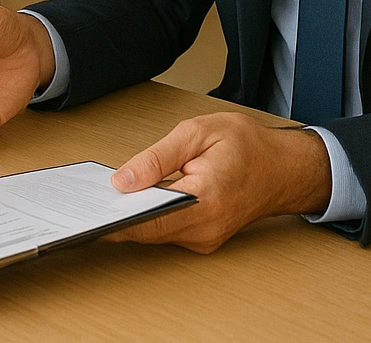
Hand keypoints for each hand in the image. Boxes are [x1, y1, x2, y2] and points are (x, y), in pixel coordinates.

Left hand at [104, 113, 333, 252]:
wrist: (284, 168)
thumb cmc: (247, 146)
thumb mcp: (198, 134)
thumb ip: (157, 158)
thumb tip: (123, 180)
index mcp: (206, 199)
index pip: (149, 221)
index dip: (115, 220)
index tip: (89, 214)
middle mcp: (206, 228)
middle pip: (147, 230)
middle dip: (116, 215)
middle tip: (87, 199)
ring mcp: (206, 237)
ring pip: (155, 232)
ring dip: (131, 216)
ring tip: (106, 196)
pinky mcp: (203, 238)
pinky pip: (167, 231)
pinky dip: (148, 217)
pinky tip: (134, 200)